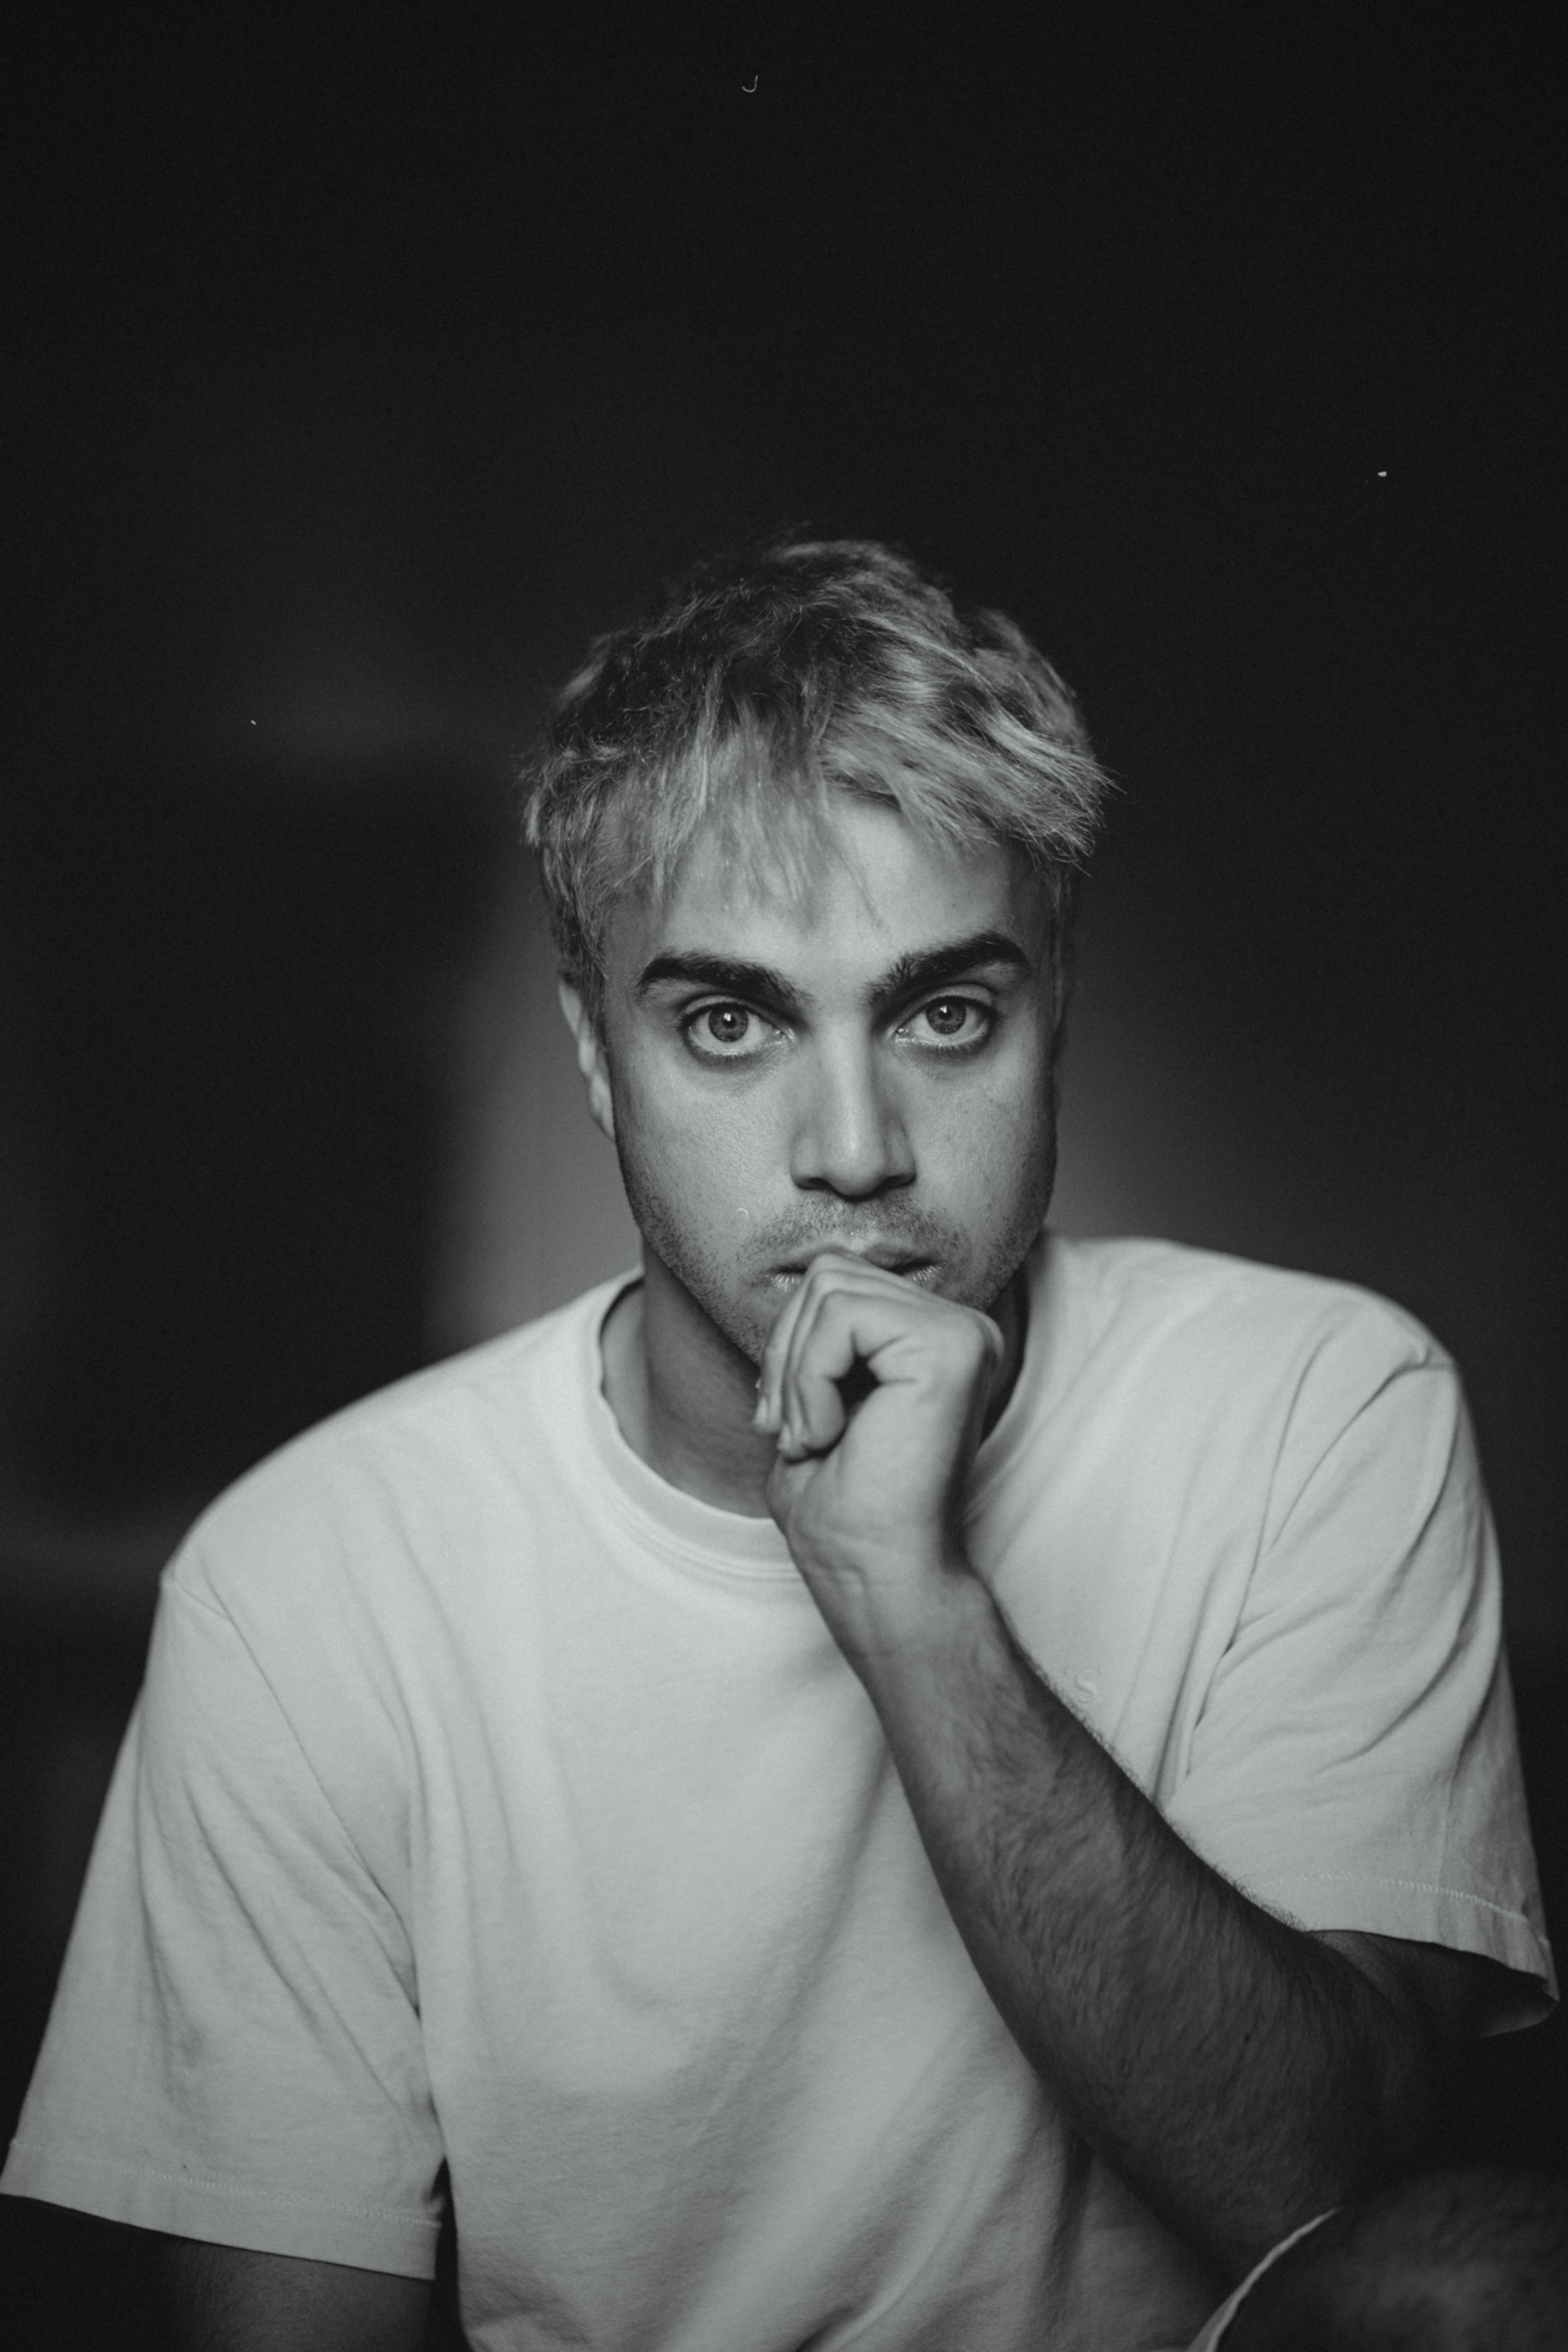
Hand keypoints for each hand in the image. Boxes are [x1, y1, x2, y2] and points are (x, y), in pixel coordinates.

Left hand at [753, 1251, 1002, 1647]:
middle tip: (796, 1433)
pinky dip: (811, 1381)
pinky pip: (840, 1317)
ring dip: (797, 1373)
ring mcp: (962, 1333)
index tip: (787, 1423)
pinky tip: (832, 1436)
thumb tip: (799, 1287)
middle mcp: (959, 1327)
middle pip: (829, 1272)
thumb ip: (817, 1340)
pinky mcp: (950, 1349)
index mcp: (933, 1338)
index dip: (791, 1345)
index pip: (836, 1279)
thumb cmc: (844, 1513)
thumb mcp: (814, 1404)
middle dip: (787, 1353)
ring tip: (816, 1438)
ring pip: (829, 1287)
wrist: (878, 1576)